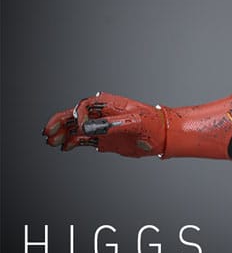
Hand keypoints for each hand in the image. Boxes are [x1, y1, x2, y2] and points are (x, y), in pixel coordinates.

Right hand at [43, 93, 165, 157]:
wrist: (163, 136)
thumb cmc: (152, 125)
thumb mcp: (134, 123)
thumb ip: (111, 125)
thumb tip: (88, 128)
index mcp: (110, 105)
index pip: (85, 106)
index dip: (78, 115)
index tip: (78, 127)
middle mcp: (103, 114)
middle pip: (75, 116)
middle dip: (60, 123)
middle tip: (48, 133)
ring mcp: (102, 126)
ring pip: (76, 128)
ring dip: (63, 134)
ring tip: (52, 142)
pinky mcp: (103, 138)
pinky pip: (83, 139)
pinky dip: (72, 142)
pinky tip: (64, 147)